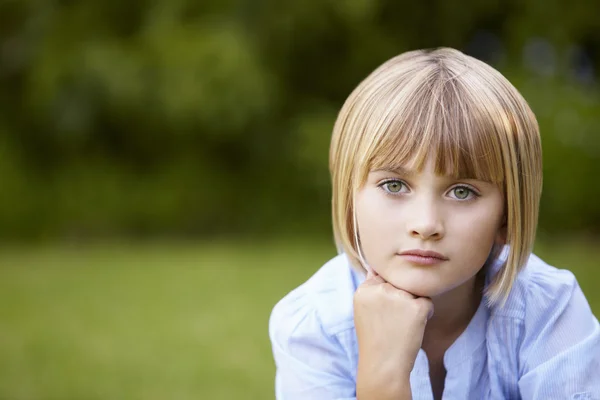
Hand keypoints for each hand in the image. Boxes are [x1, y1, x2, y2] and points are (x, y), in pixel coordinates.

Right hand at [353, 269, 432, 398]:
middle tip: (391, 323)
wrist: (383, 366)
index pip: (382, 278)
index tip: (382, 314)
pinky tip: (412, 328)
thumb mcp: (364, 310)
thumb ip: (371, 289)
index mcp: (364, 290)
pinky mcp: (416, 307)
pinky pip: (427, 302)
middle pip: (399, 284)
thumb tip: (376, 267)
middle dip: (400, 299)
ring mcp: (398, 297)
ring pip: (414, 292)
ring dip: (412, 306)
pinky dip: (424, 314)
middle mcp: (379, 290)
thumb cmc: (375, 340)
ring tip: (400, 326)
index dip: (386, 296)